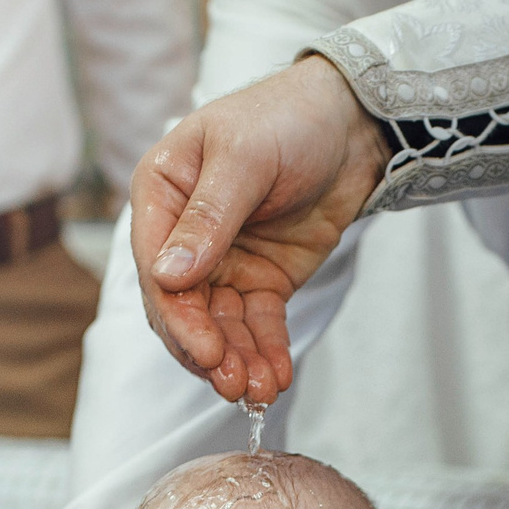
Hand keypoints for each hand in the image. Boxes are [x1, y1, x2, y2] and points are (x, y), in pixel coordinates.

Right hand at [131, 55, 393, 404]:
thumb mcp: (245, 157)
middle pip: (183, 307)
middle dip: (207, 349)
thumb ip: (209, 218)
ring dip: (236, 360)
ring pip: (220, 324)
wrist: (353, 122)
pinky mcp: (261, 279)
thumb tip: (167, 277)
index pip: (155, 268)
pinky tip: (276, 377)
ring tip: (258, 392)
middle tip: (233, 384)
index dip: (177, 315)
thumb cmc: (288, 117)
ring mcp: (223, 260)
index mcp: (162, 193)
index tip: (205, 349)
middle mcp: (184, 234)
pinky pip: (257, 324)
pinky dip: (265, 352)